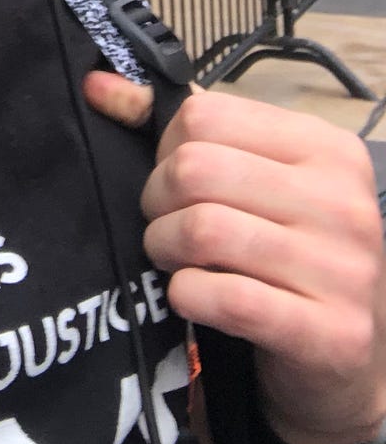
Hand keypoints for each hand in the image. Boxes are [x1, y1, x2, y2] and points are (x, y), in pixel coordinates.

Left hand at [84, 72, 385, 443]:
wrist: (345, 358)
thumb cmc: (287, 254)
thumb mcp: (253, 180)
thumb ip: (181, 131)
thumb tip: (98, 85)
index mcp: (325, 147)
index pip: (205, 115)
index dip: (166, 149)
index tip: (174, 183)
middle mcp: (343, 201)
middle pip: (196, 169)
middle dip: (157, 201)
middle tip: (163, 225)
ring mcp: (344, 268)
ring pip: (204, 230)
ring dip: (165, 248)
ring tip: (173, 259)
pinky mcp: (332, 332)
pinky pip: (226, 297)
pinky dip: (188, 295)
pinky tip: (192, 296)